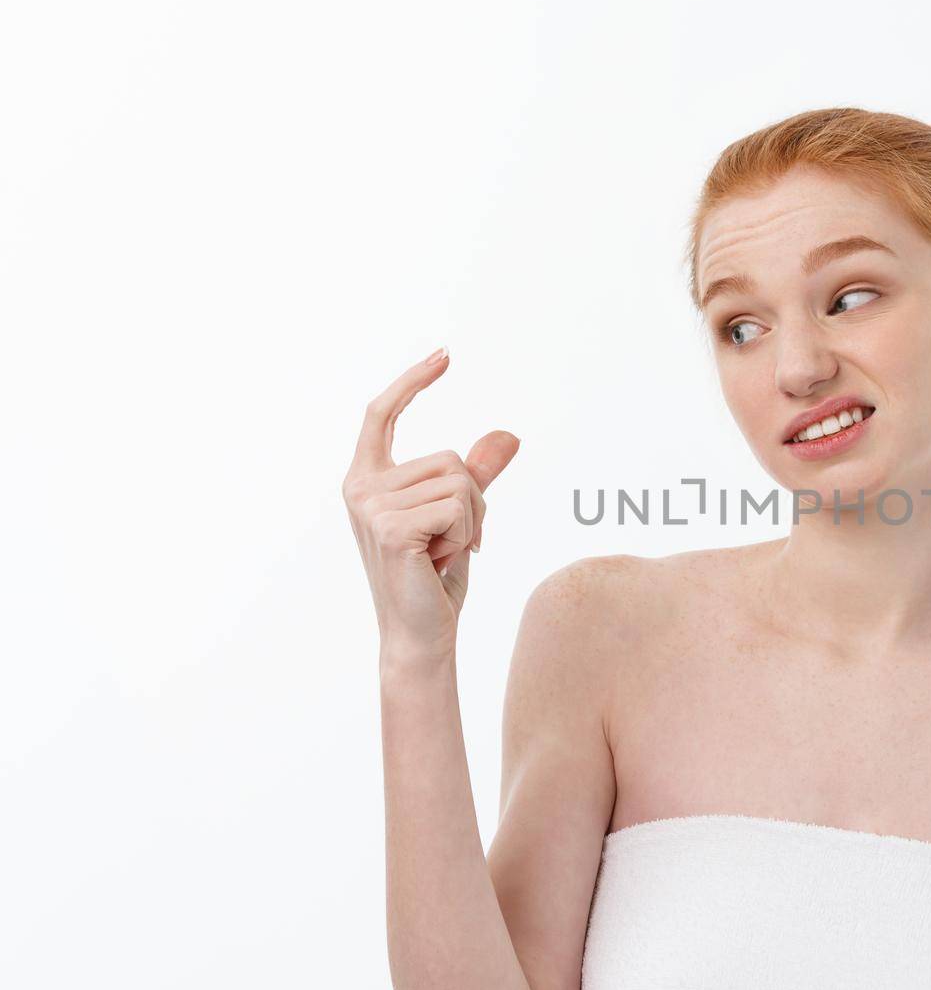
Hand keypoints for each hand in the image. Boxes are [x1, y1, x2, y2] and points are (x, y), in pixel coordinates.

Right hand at [341, 348, 519, 657]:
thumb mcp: (461, 517)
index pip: (382, 414)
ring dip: (471, 521)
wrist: (423, 634)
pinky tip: (443, 561)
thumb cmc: (435, 579)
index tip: (445, 354)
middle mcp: (361, 487)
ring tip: (444, 553)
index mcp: (367, 479)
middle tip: (452, 543)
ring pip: (461, 482)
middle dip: (473, 501)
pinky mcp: (393, 527)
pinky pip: (460, 505)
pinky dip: (467, 534)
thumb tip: (510, 435)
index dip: (412, 382)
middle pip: (451, 459)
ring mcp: (372, 506)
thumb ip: (479, 475)